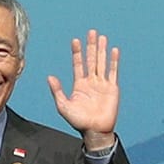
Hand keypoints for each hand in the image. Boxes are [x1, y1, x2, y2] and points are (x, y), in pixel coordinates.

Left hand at [47, 30, 121, 149]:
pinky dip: (113, 61)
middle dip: (91, 46)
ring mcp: (102, 84)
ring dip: (102, 50)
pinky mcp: (112, 88)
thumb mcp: (63, 106)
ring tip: (102, 37)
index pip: (78, 64)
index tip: (75, 41)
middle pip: (91, 59)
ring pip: (102, 63)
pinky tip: (113, 51)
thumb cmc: (79, 121)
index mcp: (79, 85)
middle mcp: (91, 82)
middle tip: (91, 32)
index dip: (77, 52)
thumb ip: (57, 91)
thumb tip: (50, 77)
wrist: (95, 131)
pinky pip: (113, 72)